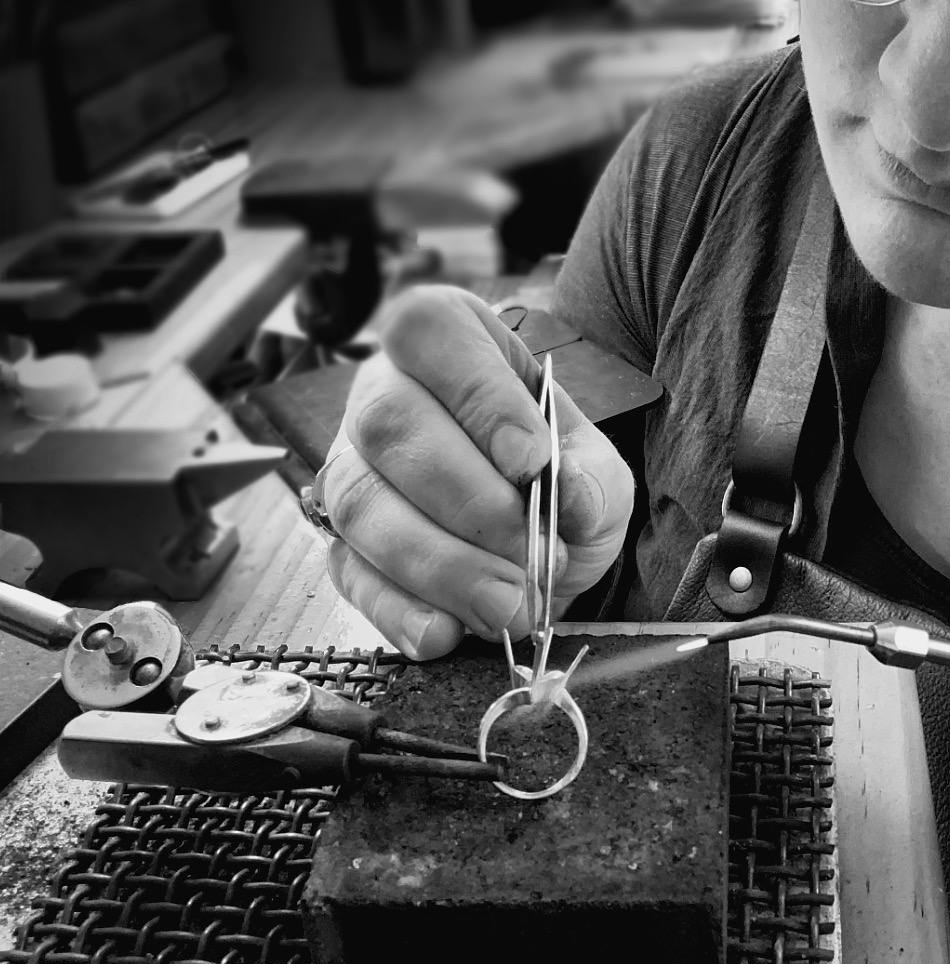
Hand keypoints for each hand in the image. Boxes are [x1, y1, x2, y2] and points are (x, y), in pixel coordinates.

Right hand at [319, 286, 634, 658]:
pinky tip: (447, 632)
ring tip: (510, 604)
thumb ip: (592, 478)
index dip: (477, 396)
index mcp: (445, 341)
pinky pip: (351, 575)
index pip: (430, 331)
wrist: (537, 536)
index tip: (532, 460)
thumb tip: (568, 494)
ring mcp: (350, 468)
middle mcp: (381, 393)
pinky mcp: (340, 543)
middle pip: (389, 424)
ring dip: (442, 565)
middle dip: (470, 501)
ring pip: (362, 503)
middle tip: (537, 554)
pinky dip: (400, 611)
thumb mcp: (595, 465)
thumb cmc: (554, 474)